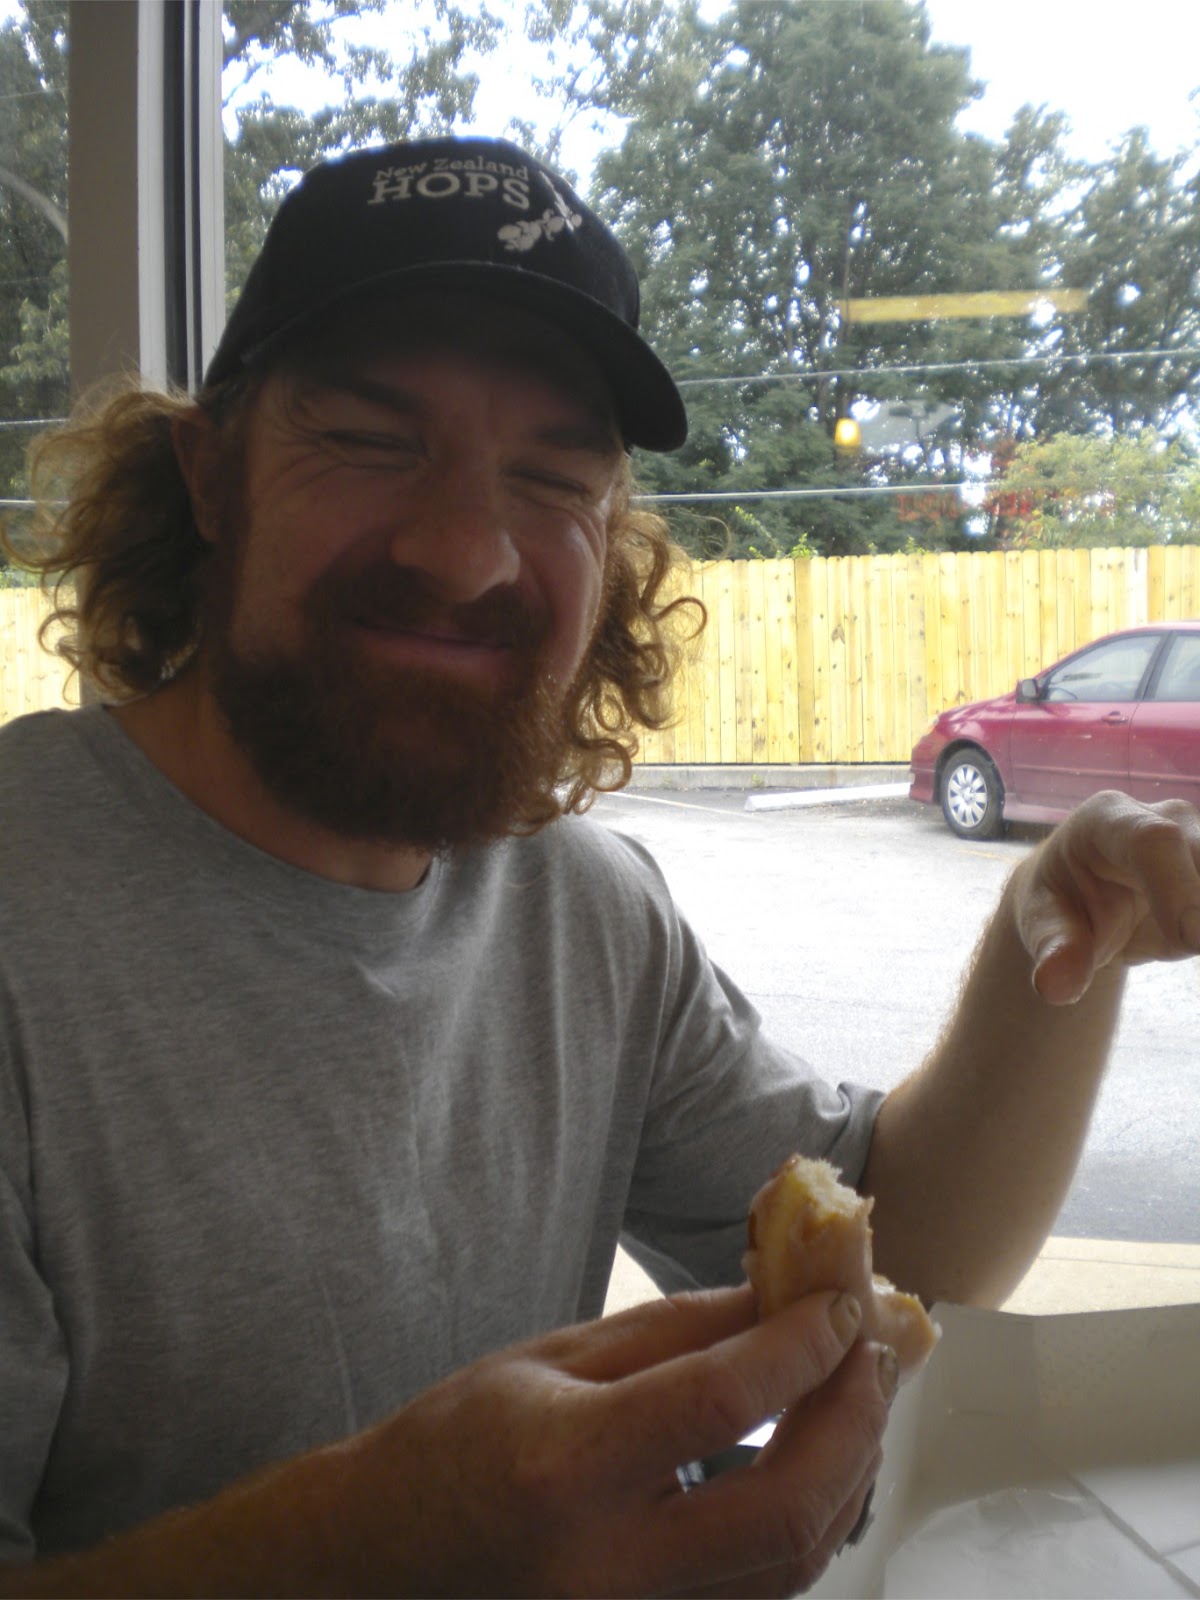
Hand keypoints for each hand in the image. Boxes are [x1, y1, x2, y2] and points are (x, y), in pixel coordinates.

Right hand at [340, 1286, 893, 1596]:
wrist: (380, 1561)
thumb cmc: (454, 1442)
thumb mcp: (551, 1358)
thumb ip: (673, 1332)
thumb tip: (779, 1295)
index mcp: (566, 1470)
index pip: (719, 1403)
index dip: (798, 1346)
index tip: (840, 1302)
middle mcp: (609, 1569)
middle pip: (783, 1510)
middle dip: (849, 1422)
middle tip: (869, 1352)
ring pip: (790, 1568)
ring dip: (846, 1476)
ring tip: (857, 1397)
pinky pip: (763, 1595)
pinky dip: (810, 1526)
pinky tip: (818, 1464)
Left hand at [1011, 790, 1199, 1004]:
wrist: (1085, 902)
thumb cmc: (1062, 908)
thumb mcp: (1043, 927)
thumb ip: (1054, 951)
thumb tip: (1054, 987)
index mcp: (1108, 820)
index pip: (1153, 842)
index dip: (1178, 887)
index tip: (1193, 941)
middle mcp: (1167, 818)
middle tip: (1187, 948)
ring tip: (1179, 948)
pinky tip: (1189, 954)